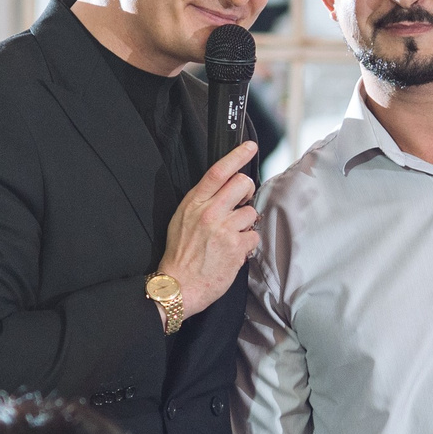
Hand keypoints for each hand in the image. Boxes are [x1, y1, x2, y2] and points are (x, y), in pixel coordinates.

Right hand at [156, 141, 259, 317]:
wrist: (179, 286)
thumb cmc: (180, 255)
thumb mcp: (181, 220)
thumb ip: (201, 203)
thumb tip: (223, 191)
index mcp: (194, 203)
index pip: (218, 171)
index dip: (237, 156)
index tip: (249, 147)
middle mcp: (209, 212)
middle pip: (242, 184)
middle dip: (247, 191)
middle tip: (242, 202)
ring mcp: (224, 229)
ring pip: (251, 212)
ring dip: (246, 224)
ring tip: (230, 238)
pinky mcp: (236, 246)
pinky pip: (254, 236)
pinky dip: (247, 244)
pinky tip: (234, 251)